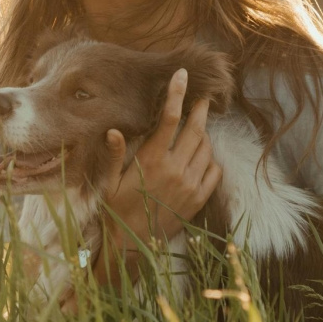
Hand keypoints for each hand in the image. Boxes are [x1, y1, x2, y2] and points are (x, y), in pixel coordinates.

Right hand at [98, 68, 222, 249]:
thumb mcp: (108, 182)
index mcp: (151, 161)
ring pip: (206, 148)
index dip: (177, 94)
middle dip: (200, 109)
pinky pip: (214, 171)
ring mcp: (189, 185)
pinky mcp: (198, 199)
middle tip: (202, 98)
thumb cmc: (116, 210)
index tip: (183, 75)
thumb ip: (114, 155)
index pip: (169, 119)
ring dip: (203, 135)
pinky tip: (201, 157)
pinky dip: (210, 160)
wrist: (132, 246)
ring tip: (197, 129)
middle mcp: (174, 170)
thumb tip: (113, 130)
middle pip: (195, 129)